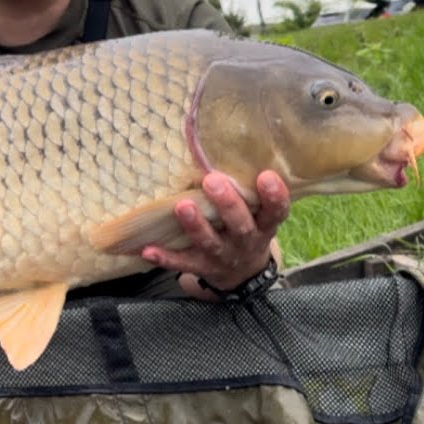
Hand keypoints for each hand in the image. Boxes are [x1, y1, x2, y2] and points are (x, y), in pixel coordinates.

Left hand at [141, 170, 289, 301]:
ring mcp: (223, 256)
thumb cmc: (248, 228)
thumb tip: (229, 149)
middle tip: (212, 180)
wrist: (242, 274)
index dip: (274, 195)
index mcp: (264, 226)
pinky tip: (147, 250)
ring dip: (196, 226)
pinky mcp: (201, 267)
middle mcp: (246, 242)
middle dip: (227, 204)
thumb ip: (249, 191)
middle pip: (240, 226)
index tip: (265, 175)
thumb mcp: (259, 214)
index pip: (276, 211)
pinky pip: (182, 263)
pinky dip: (165, 258)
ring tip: (183, 206)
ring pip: (210, 242)